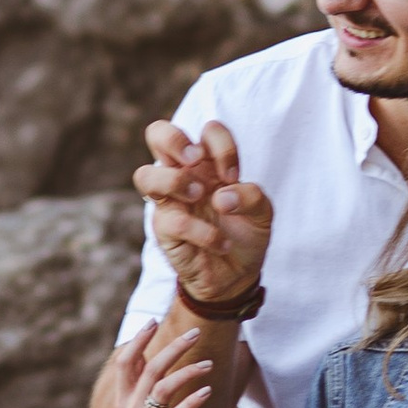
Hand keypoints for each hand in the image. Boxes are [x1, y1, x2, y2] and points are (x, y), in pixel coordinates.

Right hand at [114, 318, 214, 407]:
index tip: (153, 322)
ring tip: (209, 364)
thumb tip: (148, 358)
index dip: (138, 340)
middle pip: (149, 368)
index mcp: (124, 401)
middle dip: (173, 347)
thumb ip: (143, 389)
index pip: (126, 362)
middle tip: (195, 333)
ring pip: (163, 388)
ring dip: (188, 372)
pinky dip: (192, 401)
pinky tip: (207, 392)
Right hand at [136, 118, 271, 309]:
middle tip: (196, 160)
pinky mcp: (165, 230)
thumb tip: (221, 196)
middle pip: (157, 133)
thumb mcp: (262, 213)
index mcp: (209, 164)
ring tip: (201, 196)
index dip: (221, 145)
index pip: (207, 131)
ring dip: (176, 181)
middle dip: (174, 139)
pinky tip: (221, 242)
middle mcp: (185, 175)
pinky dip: (202, 232)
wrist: (236, 276)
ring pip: (145, 175)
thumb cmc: (245, 235)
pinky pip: (173, 221)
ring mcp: (170, 201)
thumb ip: (251, 196)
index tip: (234, 175)